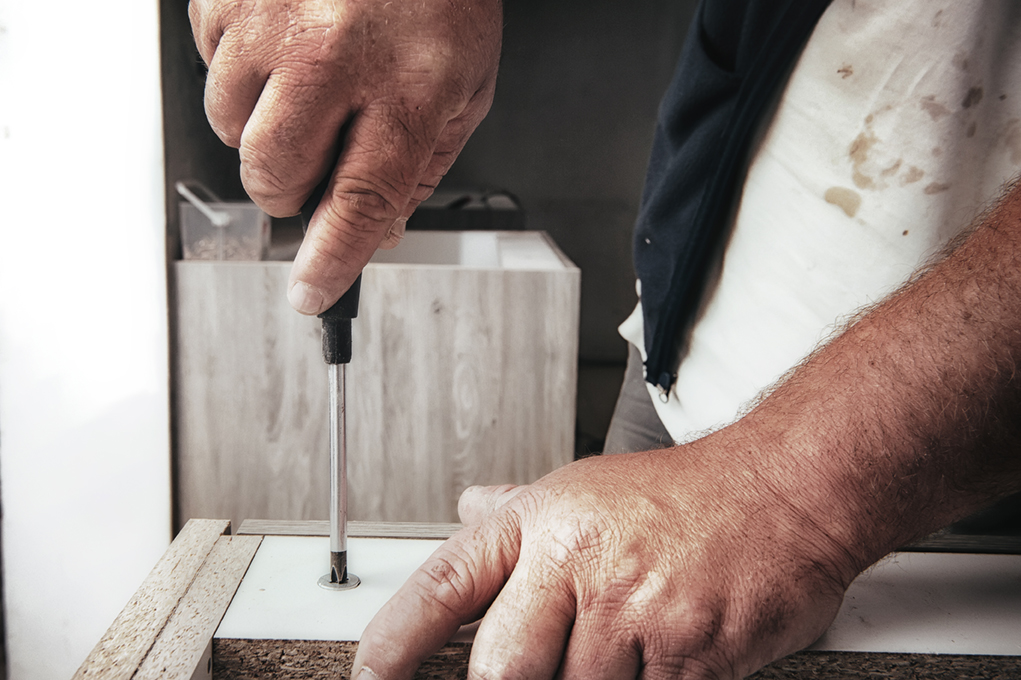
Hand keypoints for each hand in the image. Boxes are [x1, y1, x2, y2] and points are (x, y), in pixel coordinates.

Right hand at [189, 0, 501, 312]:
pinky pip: (210, 70)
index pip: (360, 202)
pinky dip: (243, 73)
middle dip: (291, 189)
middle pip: (275, 175)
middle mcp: (335, 55)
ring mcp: (272, 21)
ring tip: (311, 79)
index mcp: (410, 87)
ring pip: (230, 127)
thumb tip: (374, 235)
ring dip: (264, 126)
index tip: (313, 294)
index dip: (331, 261)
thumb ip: (420, 169)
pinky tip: (287, 43)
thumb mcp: (464, 87)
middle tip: (320, 155)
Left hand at [351, 431, 857, 678]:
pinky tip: (661, 651)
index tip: (372, 671)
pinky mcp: (691, 655)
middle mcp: (580, 566)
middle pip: (502, 669)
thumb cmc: (684, 492)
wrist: (785, 490)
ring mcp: (636, 614)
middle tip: (534, 666)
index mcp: (543, 525)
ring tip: (620, 641)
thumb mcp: (585, 488)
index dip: (396, 638)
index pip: (447, 584)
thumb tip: (466, 508)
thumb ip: (518, 512)